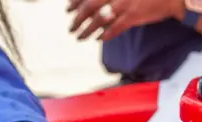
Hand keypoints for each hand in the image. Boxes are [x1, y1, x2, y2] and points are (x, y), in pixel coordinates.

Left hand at [67, 0, 183, 40]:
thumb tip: (93, 4)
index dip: (75, 1)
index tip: (68, 9)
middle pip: (90, 6)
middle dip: (77, 18)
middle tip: (71, 28)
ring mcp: (125, 4)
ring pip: (100, 19)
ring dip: (87, 29)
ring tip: (80, 37)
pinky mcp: (134, 16)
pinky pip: (115, 28)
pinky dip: (105, 34)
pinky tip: (98, 39)